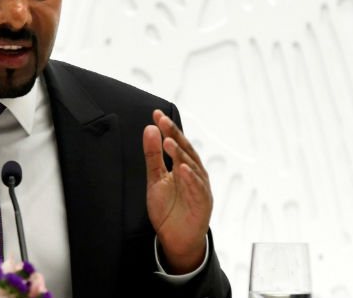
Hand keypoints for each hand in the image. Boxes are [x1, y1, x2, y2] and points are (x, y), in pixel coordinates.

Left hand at [143, 109, 211, 273]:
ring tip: (170, 142)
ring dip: (181, 154)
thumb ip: (153, 155)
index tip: (156, 115)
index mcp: (183, 167)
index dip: (167, 129)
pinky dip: (191, 179)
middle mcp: (193, 174)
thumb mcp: (155, 179)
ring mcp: (200, 188)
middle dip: (175, 135)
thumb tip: (150, 129)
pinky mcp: (202, 204)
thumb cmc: (169, 208)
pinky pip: (197, 189)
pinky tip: (183, 168)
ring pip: (192, 167)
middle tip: (163, 121)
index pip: (176, 143)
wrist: (176, 239)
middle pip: (186, 151)